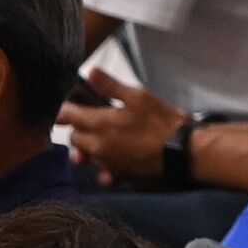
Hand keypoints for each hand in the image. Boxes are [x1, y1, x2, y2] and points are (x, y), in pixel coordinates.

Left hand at [57, 69, 186, 184]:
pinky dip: (104, 169)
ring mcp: (106, 163)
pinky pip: (102, 174)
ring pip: (86, 155)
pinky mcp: (119, 175)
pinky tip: (113, 163)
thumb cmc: (160, 121)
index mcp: (98, 124)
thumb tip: (90, 72)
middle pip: (74, 137)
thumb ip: (111, 86)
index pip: (67, 115)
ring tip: (102, 139)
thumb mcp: (139, 97)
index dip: (66, 108)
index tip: (71, 104)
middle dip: (79, 128)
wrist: (181, 153)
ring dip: (89, 147)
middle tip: (93, 119)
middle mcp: (96, 146)